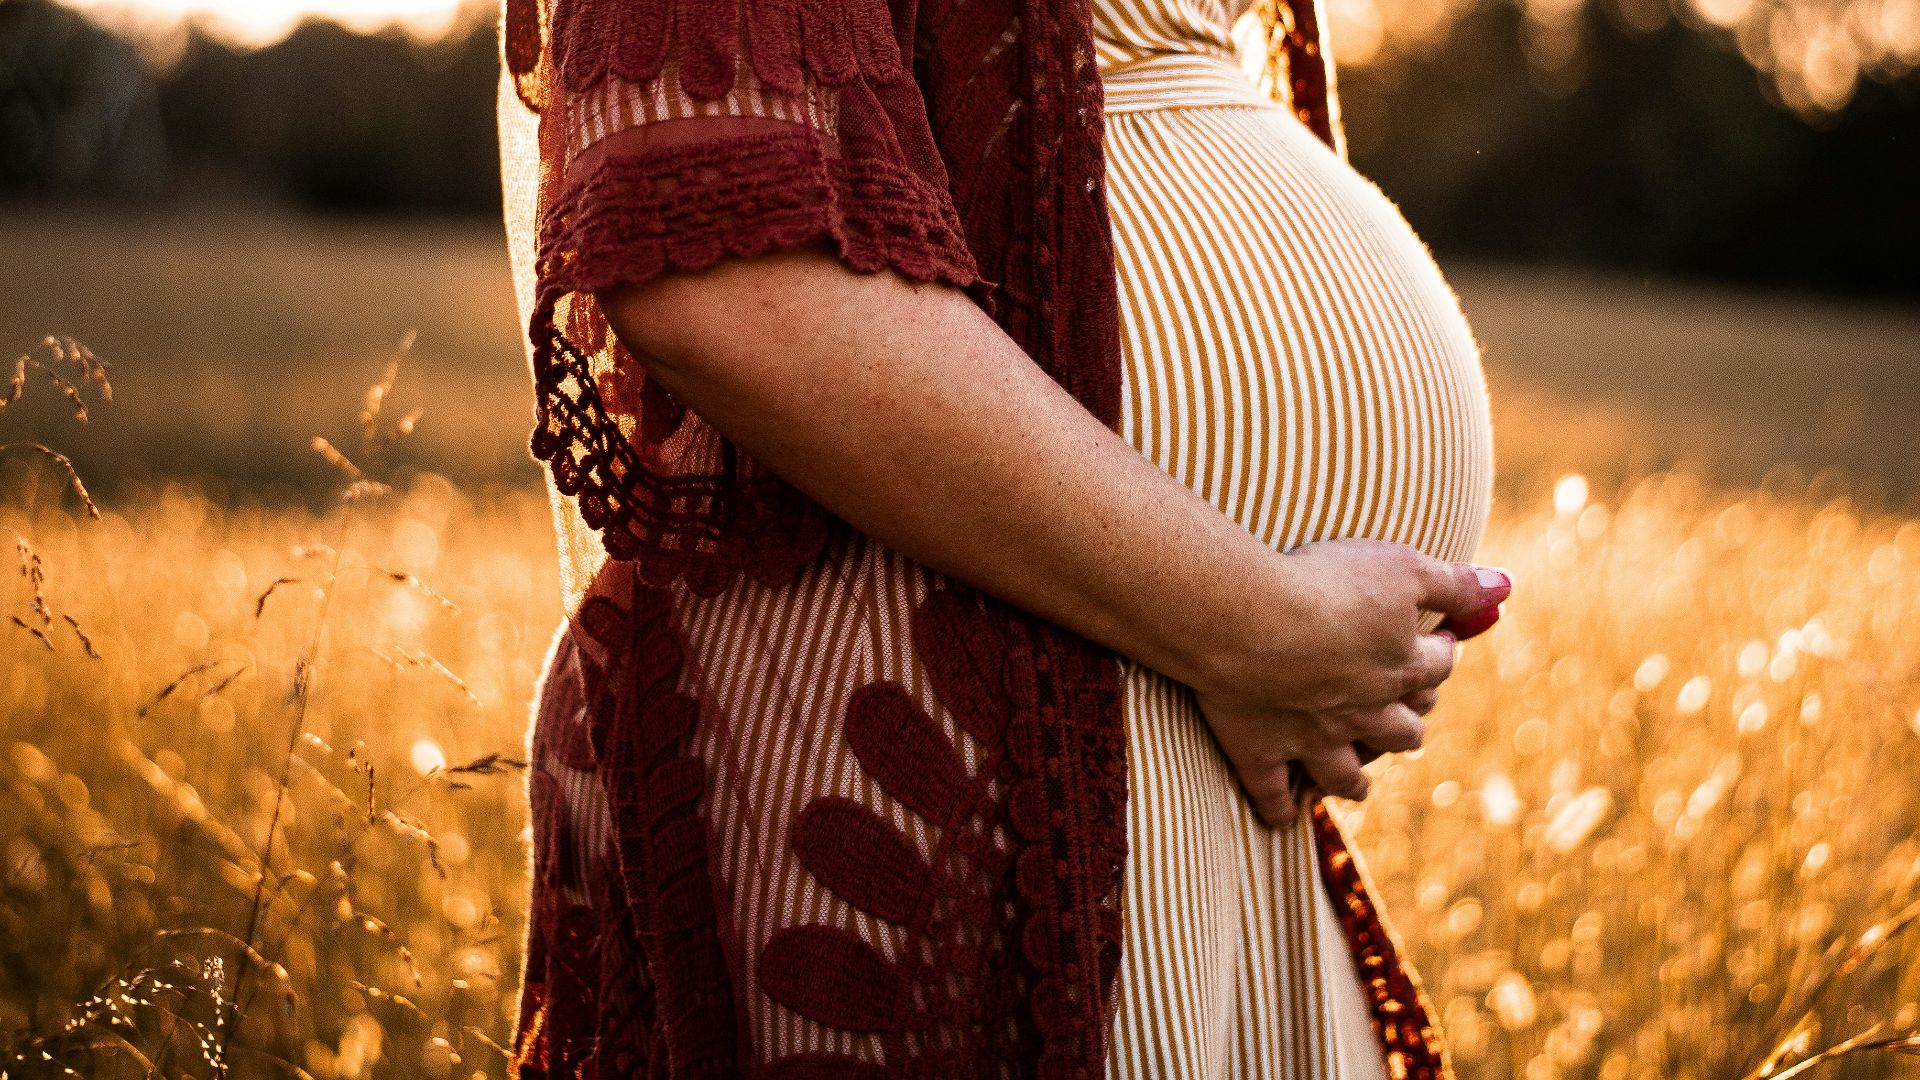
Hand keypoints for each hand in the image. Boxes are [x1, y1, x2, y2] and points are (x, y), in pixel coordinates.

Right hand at [1190, 539, 1510, 828]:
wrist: (1248, 618)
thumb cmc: (1327, 584)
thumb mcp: (1403, 568)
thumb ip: (1455, 584)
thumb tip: (1506, 588)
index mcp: (1400, 667)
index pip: (1437, 666)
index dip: (1442, 653)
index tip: (1440, 642)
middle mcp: (1363, 712)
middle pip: (1401, 731)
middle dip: (1408, 724)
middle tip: (1404, 712)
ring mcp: (1311, 738)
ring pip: (1345, 772)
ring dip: (1355, 778)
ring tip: (1360, 781)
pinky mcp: (1259, 749)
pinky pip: (1272, 792)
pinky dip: (1277, 807)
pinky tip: (1281, 818)